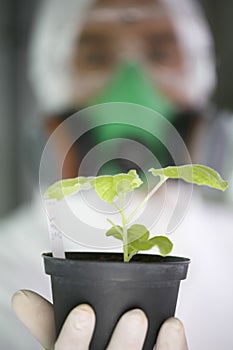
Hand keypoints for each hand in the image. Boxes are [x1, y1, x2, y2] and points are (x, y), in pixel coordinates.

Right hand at [12, 290, 187, 349]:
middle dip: (122, 345)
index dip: (74, 340)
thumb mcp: (65, 344)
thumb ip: (45, 322)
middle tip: (133, 316)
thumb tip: (23, 298)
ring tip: (166, 322)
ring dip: (159, 348)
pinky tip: (174, 329)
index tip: (84, 312)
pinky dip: (174, 348)